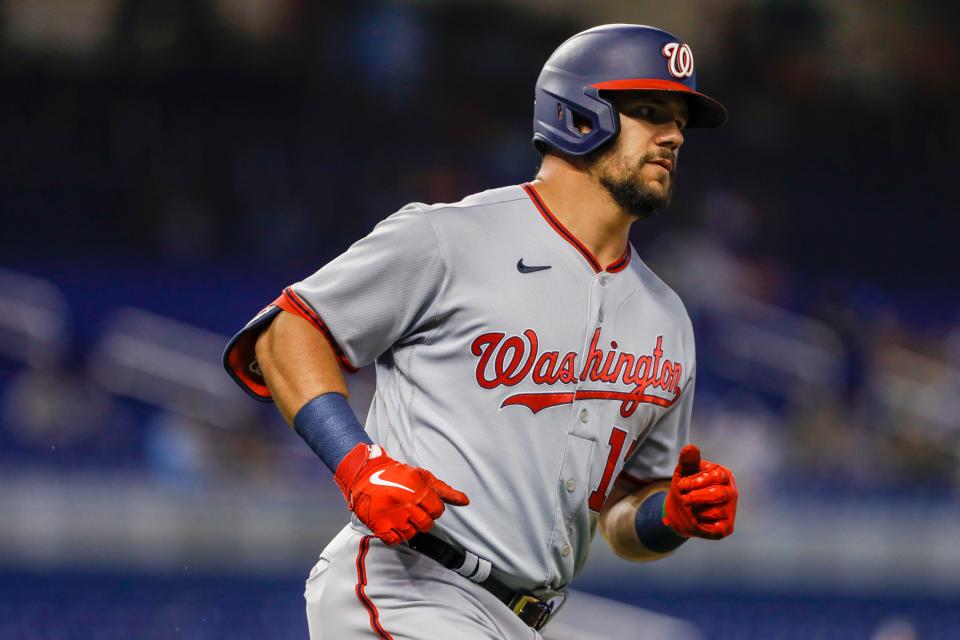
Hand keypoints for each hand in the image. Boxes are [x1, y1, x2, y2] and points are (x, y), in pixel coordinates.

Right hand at [334, 443, 469, 544]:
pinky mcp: (379, 525)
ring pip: (411, 534)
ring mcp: (392, 516)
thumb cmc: (396, 474)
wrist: (365, 474)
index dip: (433, 508)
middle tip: (413, 510)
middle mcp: (406, 505)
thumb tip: (465, 501)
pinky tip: (393, 523)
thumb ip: (444, 490)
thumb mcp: (422, 477)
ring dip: (409, 527)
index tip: (424, 503)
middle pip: (426, 525)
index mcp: (418, 491)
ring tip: (402, 515)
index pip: (438, 511)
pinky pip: (395, 540)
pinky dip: (395, 535)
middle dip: (423, 518)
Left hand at [663, 444, 737, 539]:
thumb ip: (688, 460)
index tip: (682, 485)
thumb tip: (690, 448)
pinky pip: (715, 527)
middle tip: (684, 499)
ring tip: (691, 507)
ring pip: (715, 511)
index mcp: (724, 474)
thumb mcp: (683, 472)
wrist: (680, 510)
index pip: (717, 475)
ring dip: (696, 510)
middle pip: (718, 494)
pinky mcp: (727, 527)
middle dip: (695, 497)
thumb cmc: (684, 487)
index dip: (697, 481)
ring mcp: (731, 510)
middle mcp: (732, 491)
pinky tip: (698, 518)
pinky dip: (701, 523)